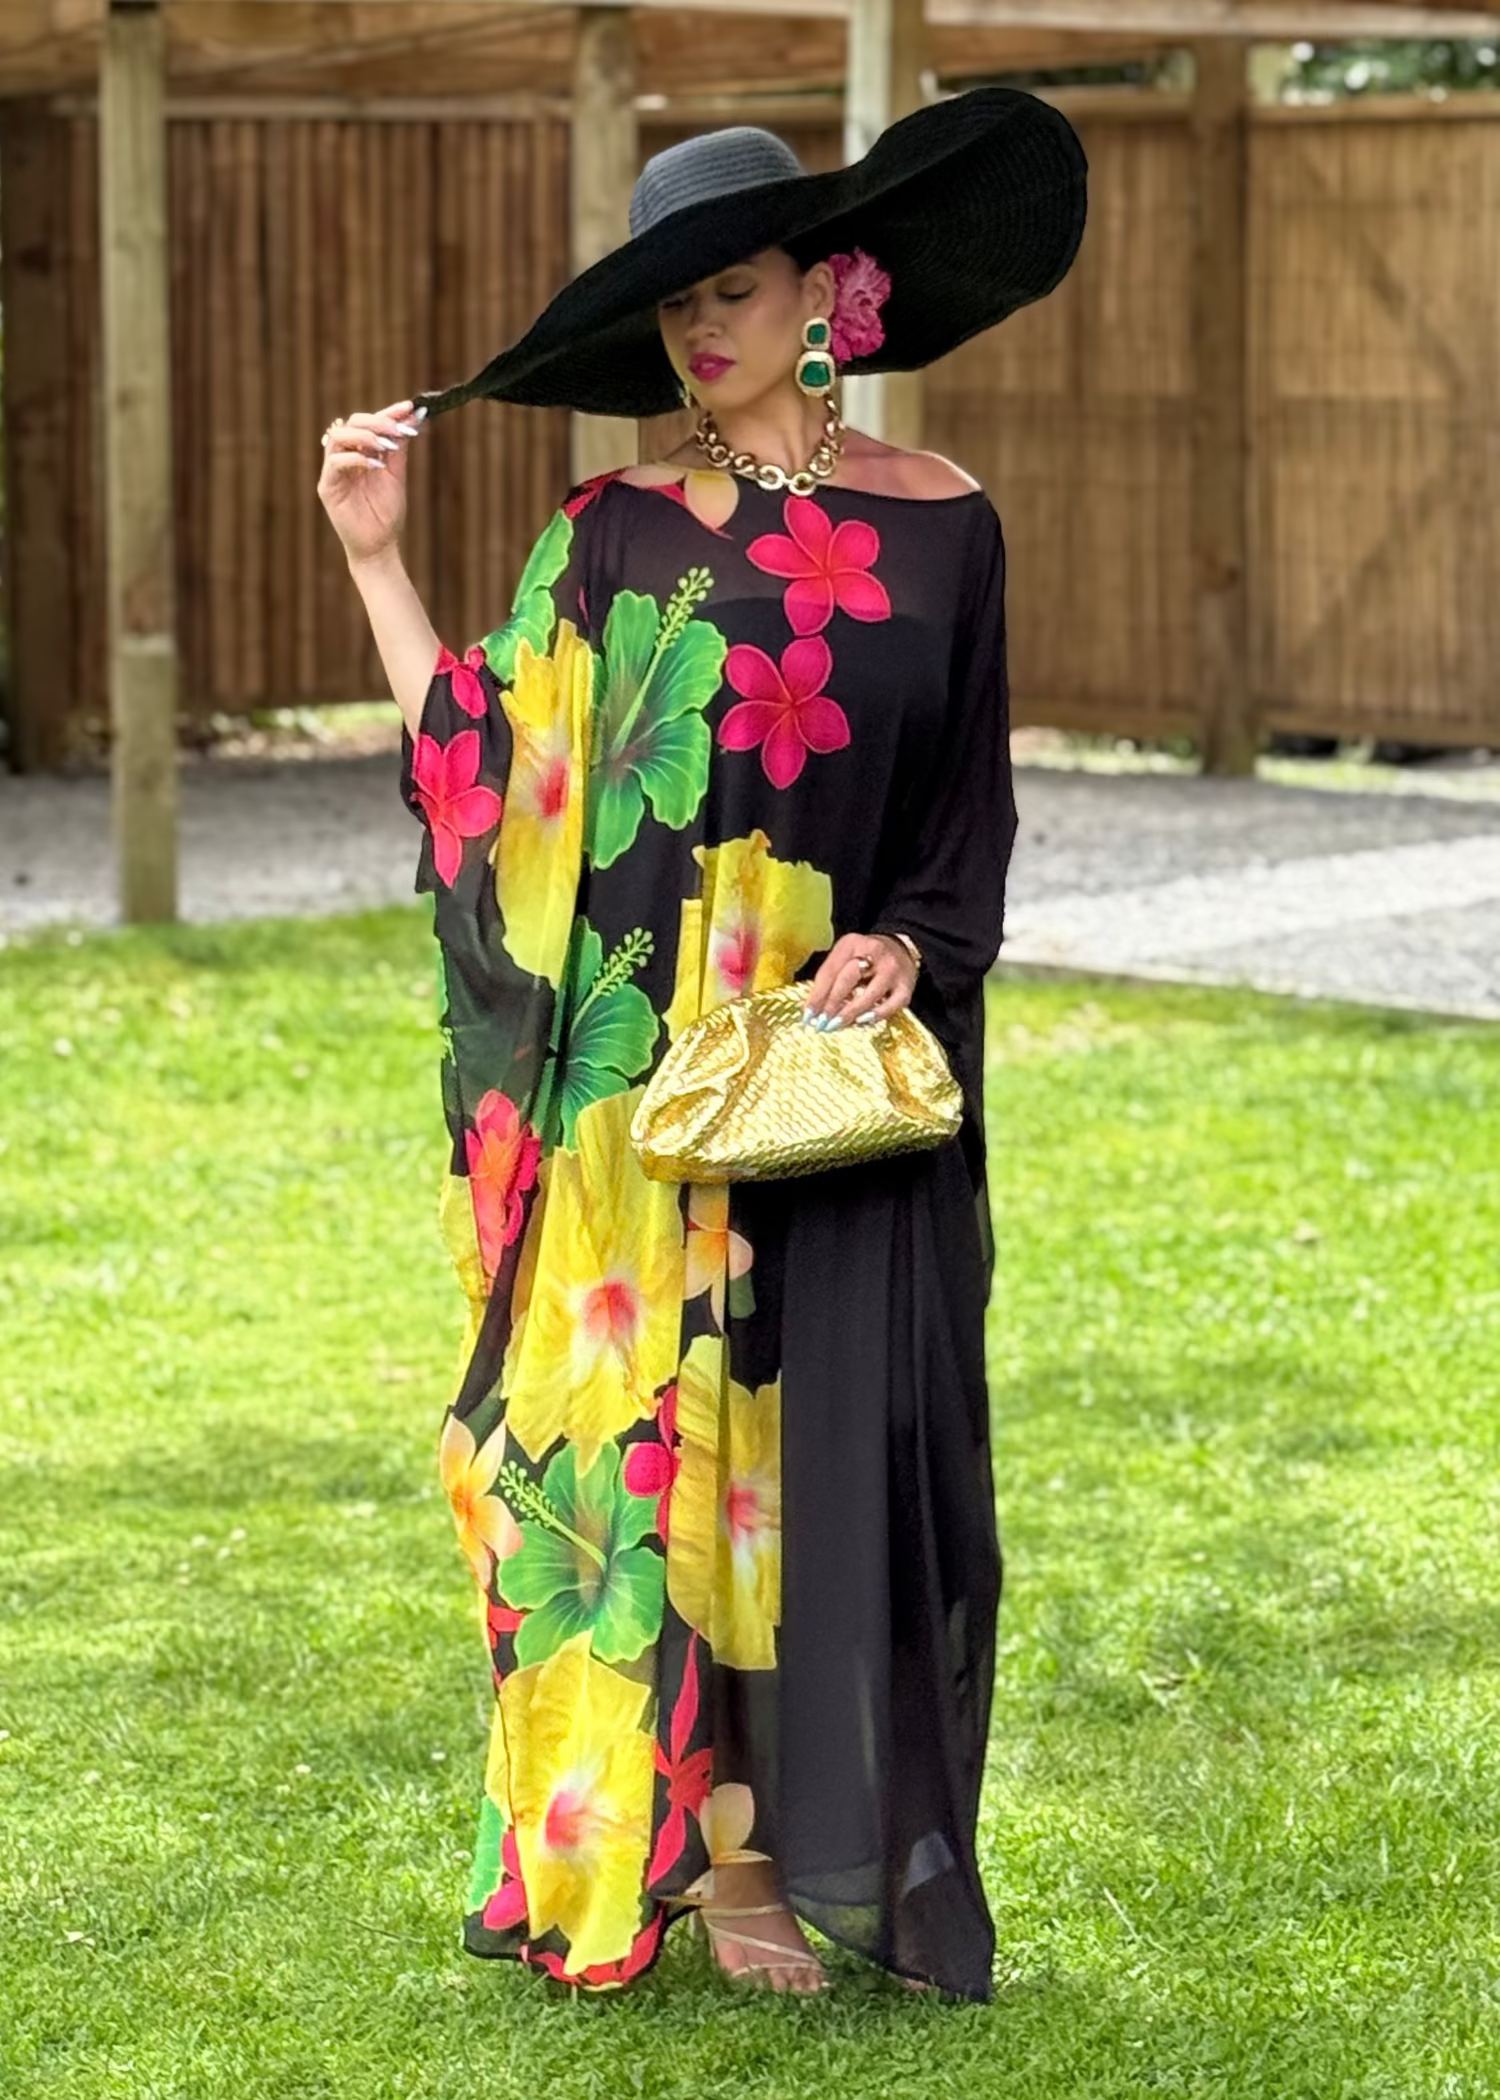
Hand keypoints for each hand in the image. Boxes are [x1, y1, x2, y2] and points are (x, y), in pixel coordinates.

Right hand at [316, 398, 425, 566]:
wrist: (379, 545)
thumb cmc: (386, 513)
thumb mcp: (396, 474)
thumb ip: (399, 447)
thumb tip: (413, 417)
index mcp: (361, 451)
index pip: (369, 422)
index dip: (388, 412)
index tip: (409, 407)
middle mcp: (345, 456)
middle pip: (352, 422)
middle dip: (377, 422)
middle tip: (397, 429)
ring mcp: (334, 471)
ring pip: (338, 436)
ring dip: (365, 436)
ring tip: (386, 446)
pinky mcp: (327, 487)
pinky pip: (335, 462)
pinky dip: (357, 458)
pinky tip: (375, 466)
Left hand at [800, 931, 916, 1031]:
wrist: (901, 948)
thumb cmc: (866, 957)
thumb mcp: (845, 956)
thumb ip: (830, 977)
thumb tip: (813, 1008)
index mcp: (852, 943)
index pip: (830, 971)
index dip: (817, 995)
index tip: (807, 1015)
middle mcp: (874, 953)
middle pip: (848, 980)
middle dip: (831, 1004)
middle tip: (821, 1023)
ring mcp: (892, 970)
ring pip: (869, 995)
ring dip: (849, 1013)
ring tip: (836, 1025)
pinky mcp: (906, 986)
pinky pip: (890, 1005)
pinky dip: (875, 1015)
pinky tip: (861, 1021)